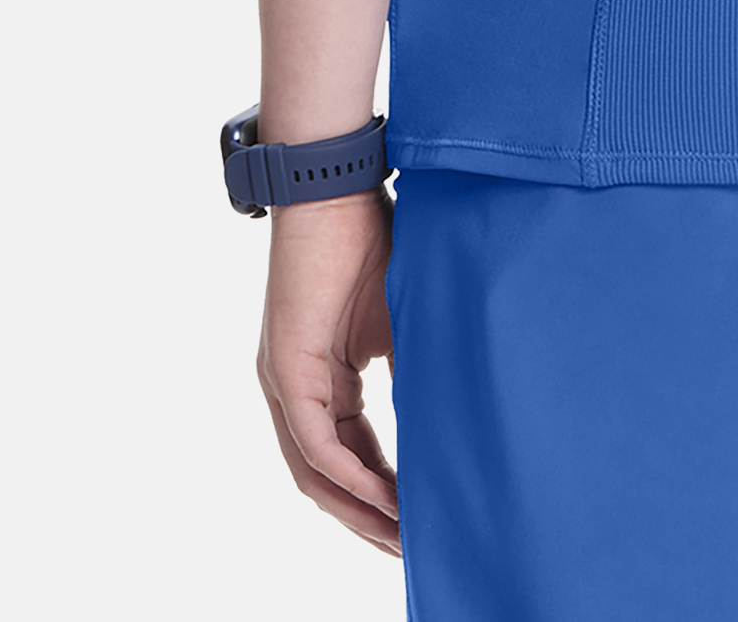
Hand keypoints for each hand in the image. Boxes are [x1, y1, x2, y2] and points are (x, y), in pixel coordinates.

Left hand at [256, 188, 398, 553]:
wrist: (337, 188)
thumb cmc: (373, 239)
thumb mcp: (404, 320)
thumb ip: (415, 372)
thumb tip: (452, 420)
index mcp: (322, 379)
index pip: (351, 456)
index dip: (385, 494)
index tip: (422, 520)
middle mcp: (295, 390)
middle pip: (328, 481)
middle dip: (372, 520)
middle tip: (413, 549)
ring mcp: (285, 383)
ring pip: (317, 474)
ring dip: (360, 511)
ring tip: (403, 536)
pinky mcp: (286, 372)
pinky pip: (316, 445)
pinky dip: (350, 476)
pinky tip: (385, 496)